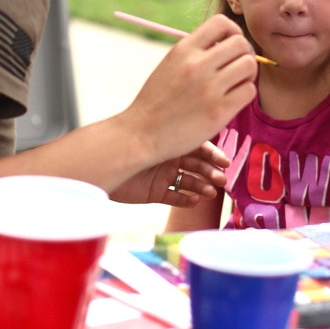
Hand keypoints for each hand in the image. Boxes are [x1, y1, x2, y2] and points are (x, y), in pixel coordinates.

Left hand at [110, 141, 230, 206]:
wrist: (103, 162)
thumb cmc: (129, 144)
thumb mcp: (157, 138)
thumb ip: (180, 135)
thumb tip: (207, 128)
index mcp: (171, 139)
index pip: (199, 146)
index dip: (214, 155)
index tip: (226, 163)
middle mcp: (168, 156)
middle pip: (197, 165)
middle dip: (211, 172)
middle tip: (222, 180)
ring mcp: (162, 175)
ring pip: (188, 182)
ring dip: (201, 187)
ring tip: (210, 193)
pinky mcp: (153, 192)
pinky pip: (173, 197)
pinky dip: (185, 200)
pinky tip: (194, 201)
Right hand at [123, 14, 257, 161]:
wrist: (142, 133)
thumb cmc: (157, 100)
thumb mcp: (170, 64)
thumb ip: (194, 51)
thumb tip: (225, 42)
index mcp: (184, 49)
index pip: (221, 22)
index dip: (232, 32)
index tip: (228, 46)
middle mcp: (197, 65)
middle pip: (241, 43)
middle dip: (243, 54)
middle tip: (236, 68)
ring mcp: (209, 88)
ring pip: (249, 65)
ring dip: (247, 74)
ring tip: (236, 84)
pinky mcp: (219, 111)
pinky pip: (249, 91)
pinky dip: (245, 94)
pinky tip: (232, 100)